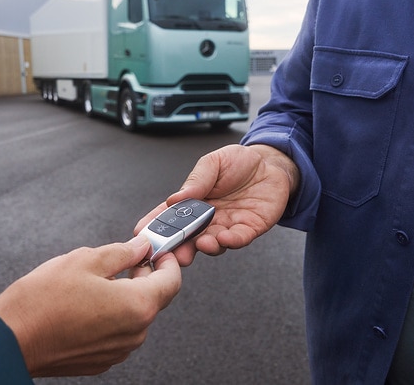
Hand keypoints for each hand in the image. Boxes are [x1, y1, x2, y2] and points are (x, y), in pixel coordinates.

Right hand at [0, 235, 180, 376]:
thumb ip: (122, 252)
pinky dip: (110, 315)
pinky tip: (85, 303)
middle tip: (123, 259)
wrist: (11, 339)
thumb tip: (141, 247)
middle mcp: (134, 333)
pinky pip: (116, 332)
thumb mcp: (85, 259)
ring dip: (124, 296)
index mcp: (137, 305)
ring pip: (133, 316)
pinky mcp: (101, 360)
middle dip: (143, 277)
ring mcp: (117, 351)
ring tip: (95, 281)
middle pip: (153, 299)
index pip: (172, 281)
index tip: (158, 251)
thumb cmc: (43, 300)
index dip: (167, 261)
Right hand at [135, 144, 297, 265]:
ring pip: (212, 243)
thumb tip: (174, 198)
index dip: (155, 224)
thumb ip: (197, 180)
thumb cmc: (239, 162)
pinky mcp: (249, 229)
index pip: (171, 216)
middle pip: (188, 236)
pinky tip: (224, 238)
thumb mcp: (213, 162)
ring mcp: (227, 225)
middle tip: (168, 252)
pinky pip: (238, 240)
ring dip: (204, 247)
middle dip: (177, 246)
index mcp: (194, 201)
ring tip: (200, 245)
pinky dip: (230, 242)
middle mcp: (208, 218)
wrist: (272, 164)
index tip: (141, 232)